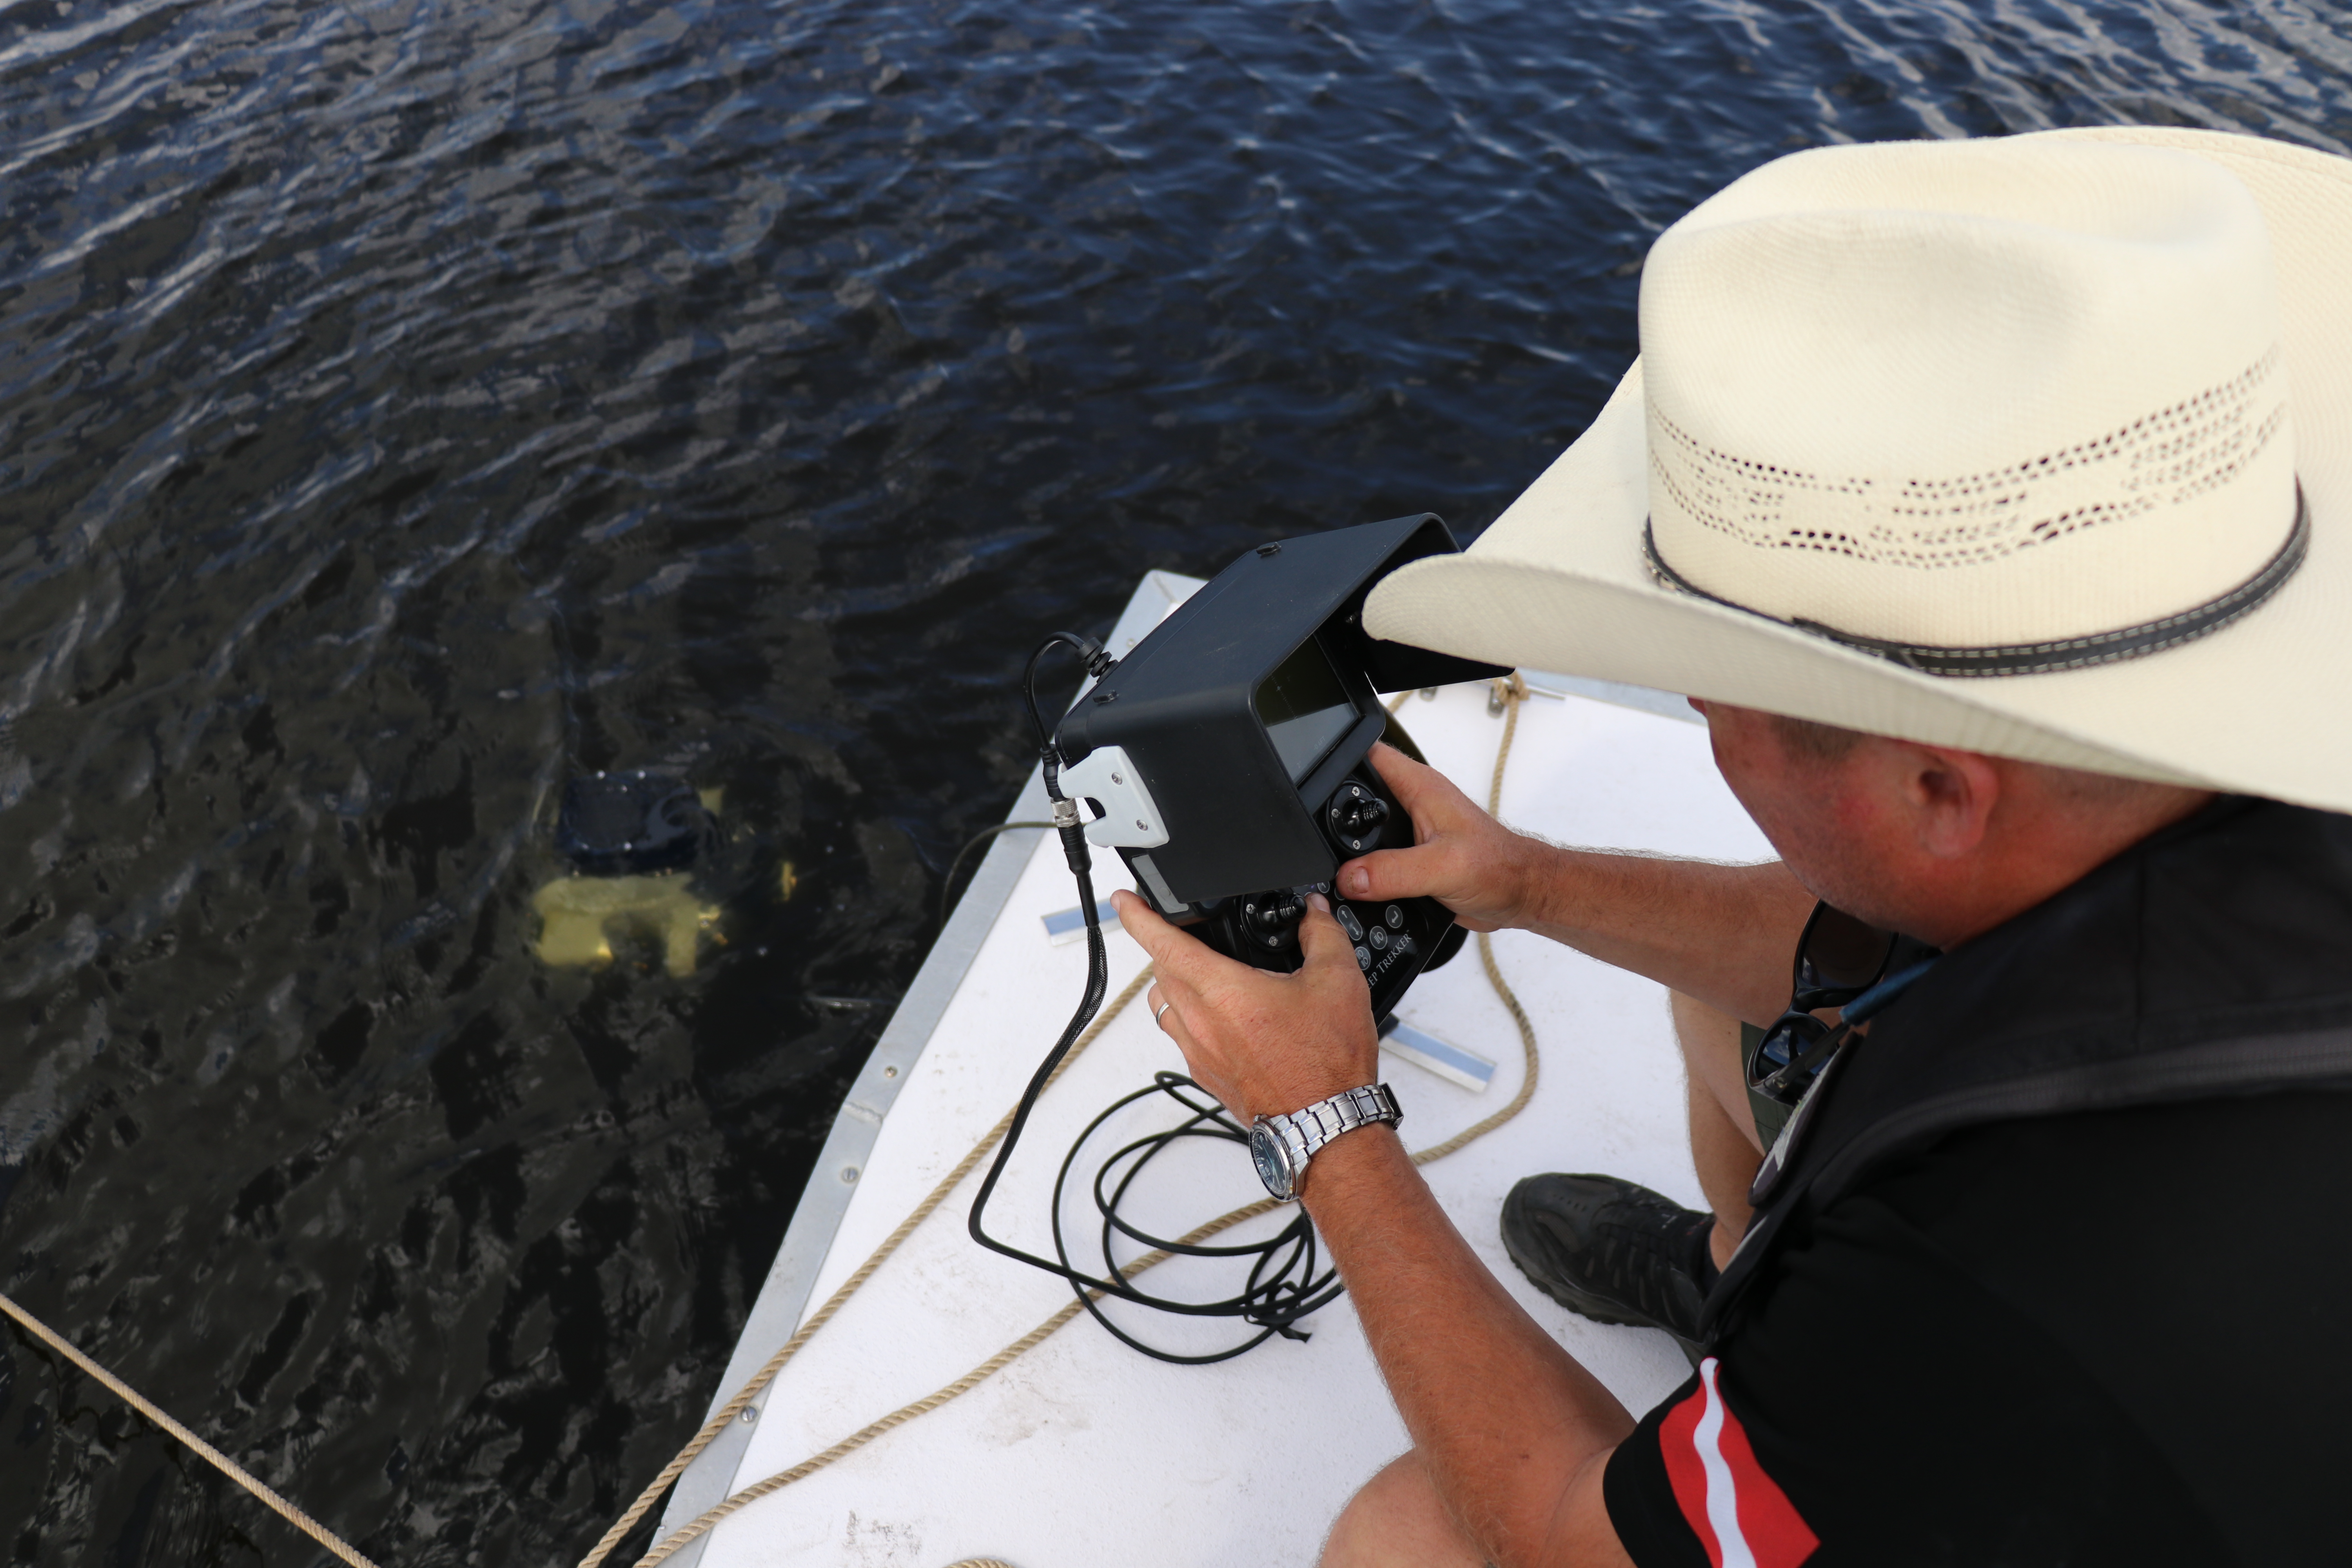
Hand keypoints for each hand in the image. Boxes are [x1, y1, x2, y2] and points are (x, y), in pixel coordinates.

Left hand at [1113, 889, 1378, 1124]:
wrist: (1325, 1124)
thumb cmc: (1326, 1063)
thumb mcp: (1338, 981)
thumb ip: (1322, 934)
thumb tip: (1314, 911)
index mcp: (1223, 990)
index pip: (1162, 942)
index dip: (1137, 915)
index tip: (1126, 901)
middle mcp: (1200, 1021)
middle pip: (1160, 971)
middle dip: (1170, 946)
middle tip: (1191, 934)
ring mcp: (1198, 1051)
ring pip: (1165, 1005)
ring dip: (1176, 983)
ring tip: (1206, 974)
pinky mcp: (1205, 1074)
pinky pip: (1181, 1036)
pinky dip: (1191, 1018)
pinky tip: (1224, 1016)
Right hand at [1336, 742, 1534, 931]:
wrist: (1519, 895)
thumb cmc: (1498, 867)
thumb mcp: (1441, 867)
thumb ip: (1393, 871)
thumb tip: (1350, 877)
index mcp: (1419, 788)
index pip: (1368, 755)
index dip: (1337, 761)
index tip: (1311, 785)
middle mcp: (1412, 805)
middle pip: (1357, 799)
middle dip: (1336, 820)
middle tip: (1320, 843)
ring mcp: (1409, 832)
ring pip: (1363, 835)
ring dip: (1350, 855)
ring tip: (1337, 872)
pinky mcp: (1409, 859)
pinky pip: (1375, 863)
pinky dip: (1364, 877)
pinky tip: (1358, 892)